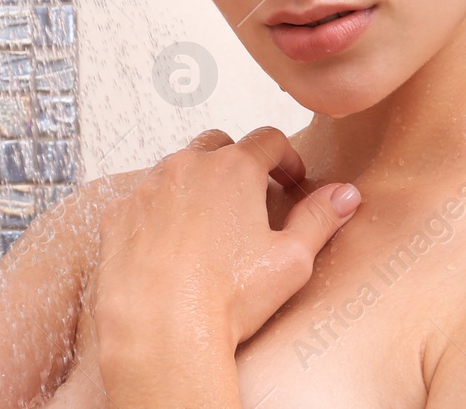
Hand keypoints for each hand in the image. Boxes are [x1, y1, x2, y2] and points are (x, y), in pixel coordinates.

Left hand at [88, 127, 361, 404]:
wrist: (161, 325)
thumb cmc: (229, 297)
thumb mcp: (292, 259)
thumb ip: (320, 218)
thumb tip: (346, 194)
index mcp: (234, 169)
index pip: (268, 140)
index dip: (286, 157)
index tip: (291, 180)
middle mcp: (187, 166)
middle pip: (218, 146)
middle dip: (237, 164)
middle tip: (250, 199)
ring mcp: (148, 187)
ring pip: (176, 169)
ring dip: (195, 185)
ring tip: (210, 224)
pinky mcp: (119, 213)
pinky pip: (142, 200)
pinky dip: (159, 212)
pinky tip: (170, 245)